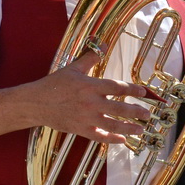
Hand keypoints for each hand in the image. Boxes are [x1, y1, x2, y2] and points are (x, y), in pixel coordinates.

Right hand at [35, 51, 151, 145]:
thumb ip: (90, 58)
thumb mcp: (73, 68)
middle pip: (119, 108)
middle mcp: (91, 103)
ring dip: (129, 128)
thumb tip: (104, 44)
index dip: (132, 90)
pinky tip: (123, 139)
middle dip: (136, 112)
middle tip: (148, 114)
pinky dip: (112, 139)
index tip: (144, 92)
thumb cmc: (54, 84)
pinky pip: (100, 136)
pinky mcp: (81, 130)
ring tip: (141, 129)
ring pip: (113, 125)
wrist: (36, 103)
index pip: (117, 88)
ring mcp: (86, 118)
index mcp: (90, 86)